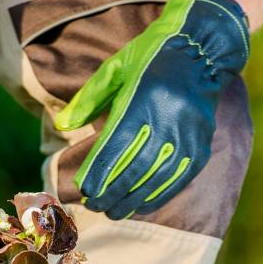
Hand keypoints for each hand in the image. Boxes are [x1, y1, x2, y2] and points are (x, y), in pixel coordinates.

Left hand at [54, 0, 249, 219]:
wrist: (200, 52)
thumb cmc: (149, 58)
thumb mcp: (115, 69)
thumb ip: (88, 98)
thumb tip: (62, 125)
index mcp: (143, 97)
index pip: (117, 144)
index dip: (100, 170)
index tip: (84, 189)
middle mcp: (168, 119)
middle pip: (136, 166)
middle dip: (113, 191)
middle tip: (94, 206)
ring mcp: (188, 135)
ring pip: (157, 178)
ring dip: (133, 200)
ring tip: (113, 212)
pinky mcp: (200, 146)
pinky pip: (178, 179)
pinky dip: (158, 196)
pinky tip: (141, 206)